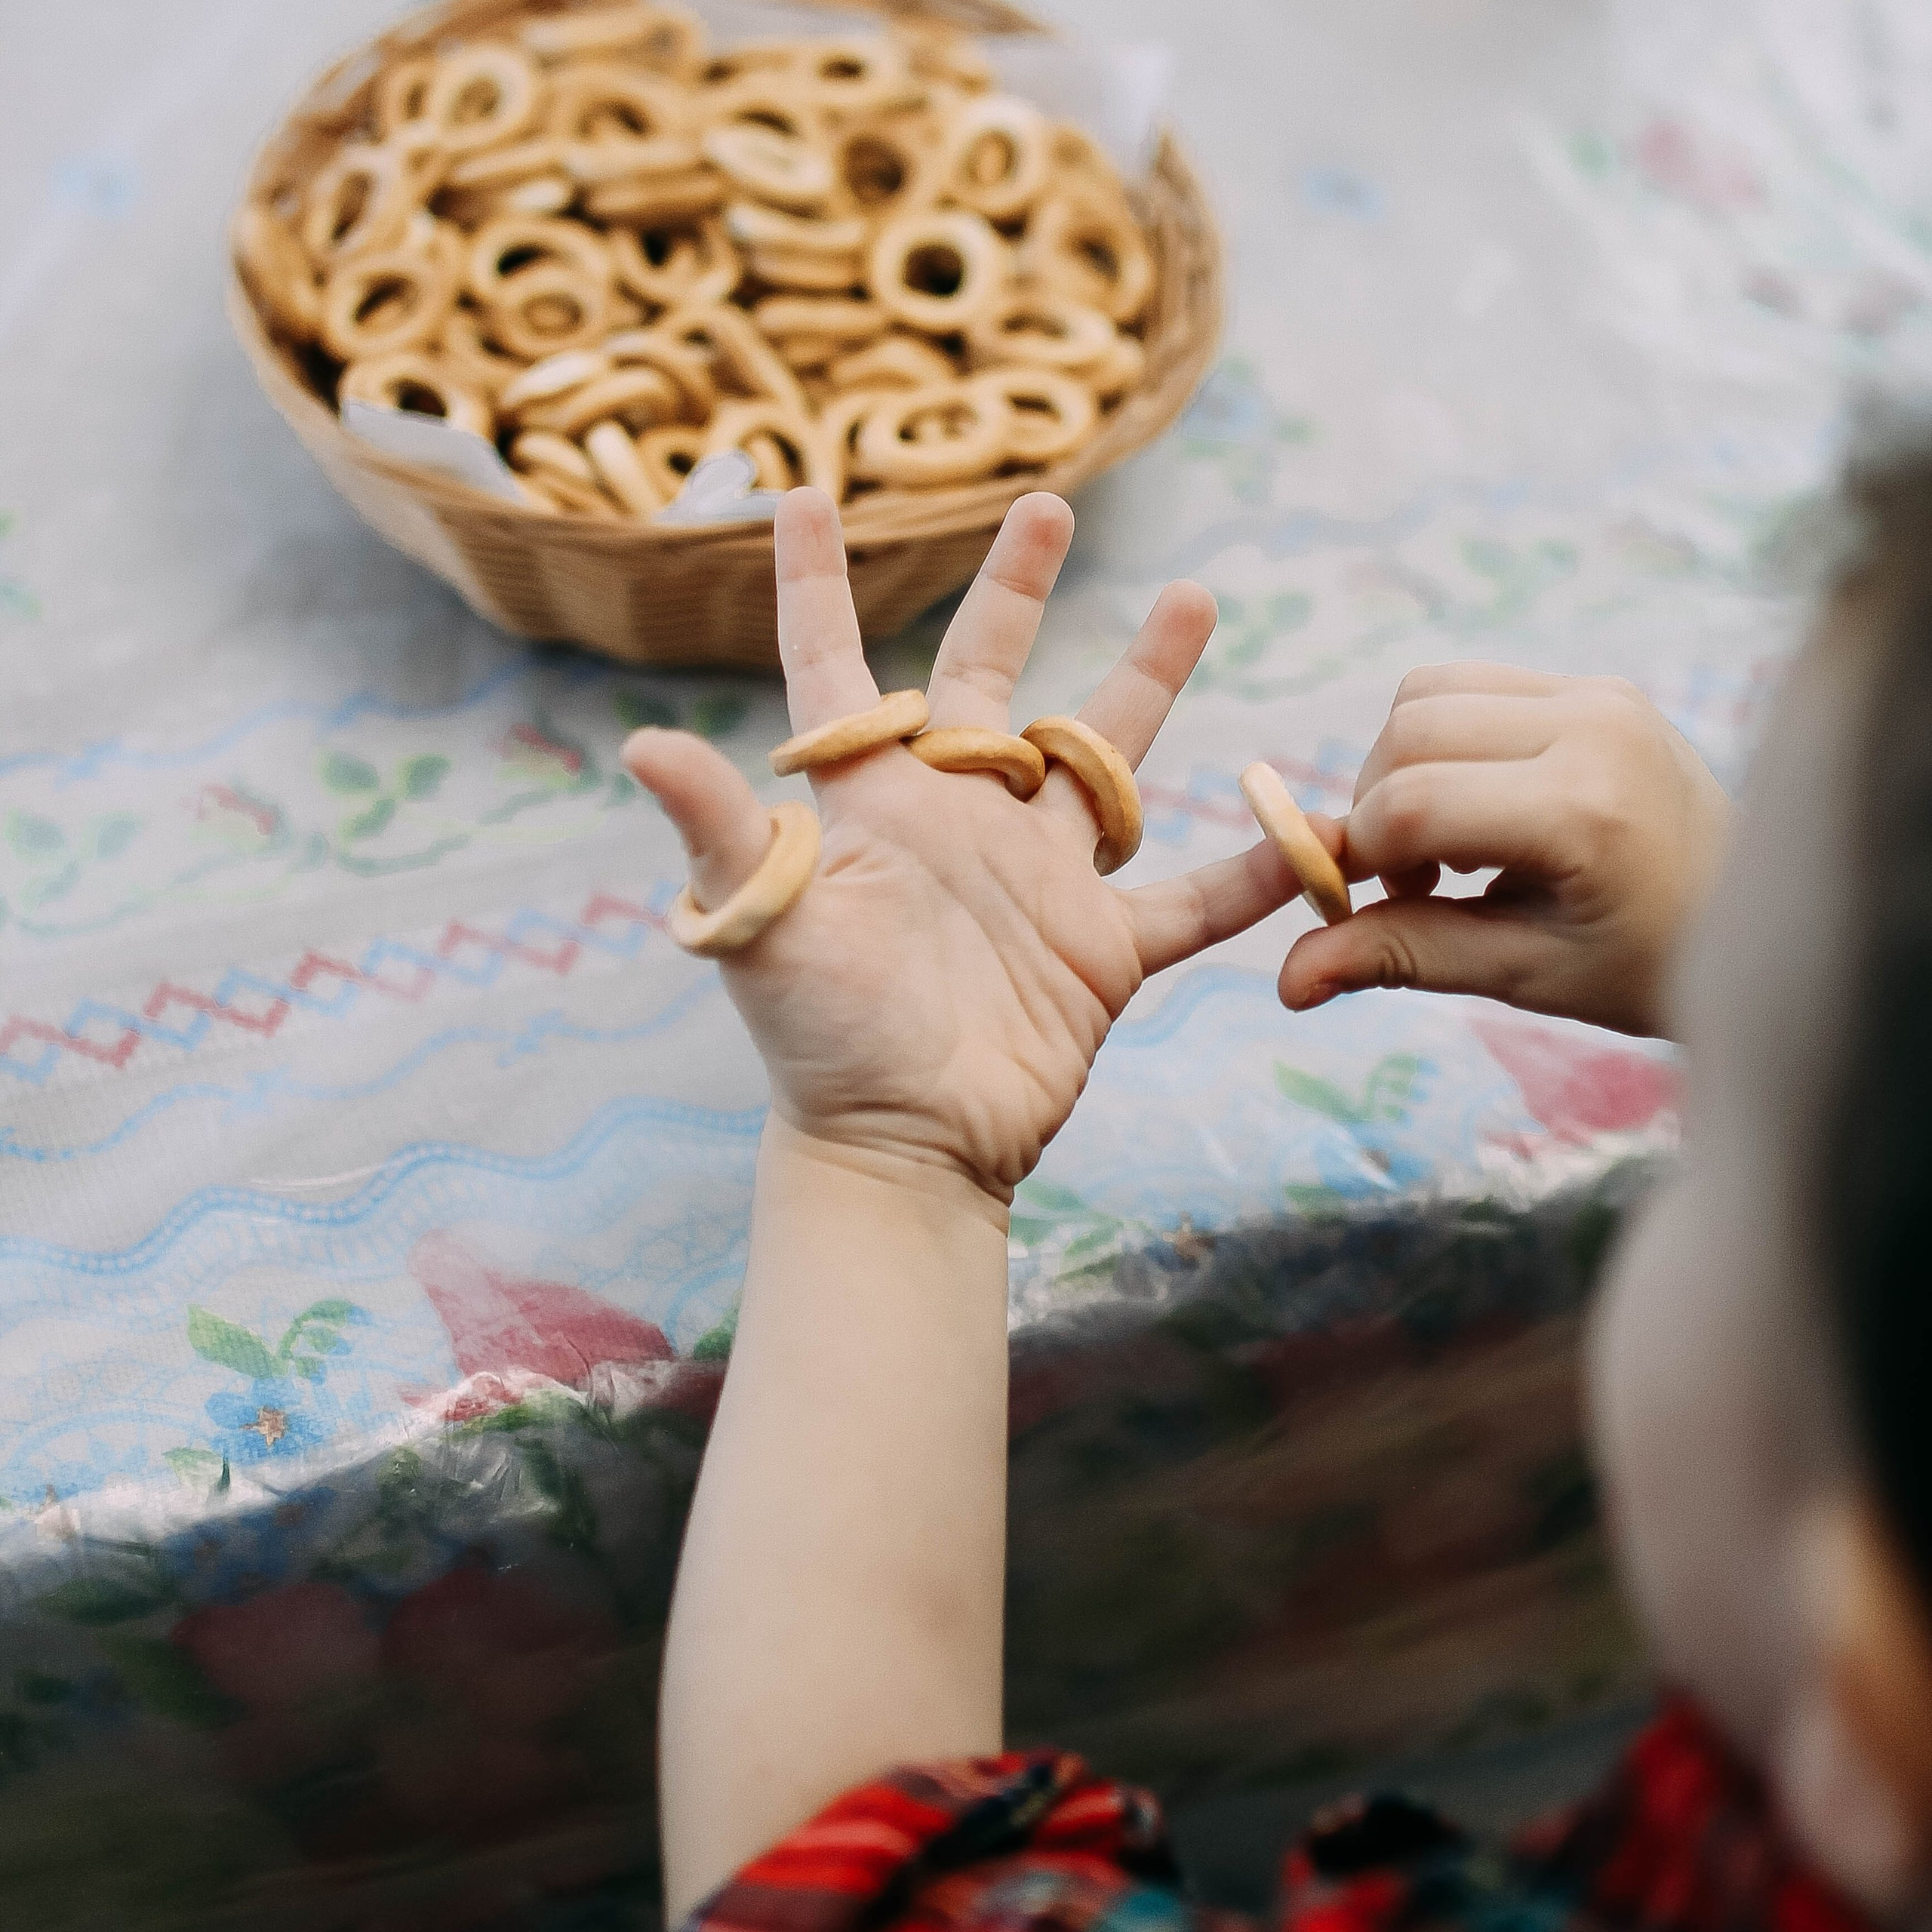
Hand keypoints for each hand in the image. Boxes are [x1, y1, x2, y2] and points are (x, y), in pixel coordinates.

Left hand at [624, 489, 1300, 1202]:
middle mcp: (958, 820)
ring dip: (1147, 681)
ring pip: (1103, 759)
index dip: (815, 584)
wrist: (904, 1148)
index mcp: (873, 803)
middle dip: (1016, 590)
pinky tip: (1306, 828)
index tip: (804, 494)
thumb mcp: (763, 929)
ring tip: (1194, 596)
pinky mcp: (1101, 947)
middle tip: (1046, 503)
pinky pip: (1192, 900)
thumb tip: (636, 743)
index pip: (832, 667)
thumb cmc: (819, 1039)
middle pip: (990, 678)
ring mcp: (1036, 878)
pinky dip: (1250, 873)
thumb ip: (720, 833)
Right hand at [1280, 664, 1732, 1037]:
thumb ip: (1403, 956)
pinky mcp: (1595, 686)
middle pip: (1407, 733)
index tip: (1360, 908)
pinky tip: (1478, 811)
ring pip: (1426, 695)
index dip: (1358, 859)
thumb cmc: (1649, 966)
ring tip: (1445, 848)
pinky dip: (1442, 745)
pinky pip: (1470, 687)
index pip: (1413, 806)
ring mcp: (1599, 694)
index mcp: (1585, 809)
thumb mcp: (1523, 975)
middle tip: (1409, 885)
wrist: (1762, 924)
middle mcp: (1594, 727)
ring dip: (1402, 769)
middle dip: (1374, 811)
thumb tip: (1289, 979)